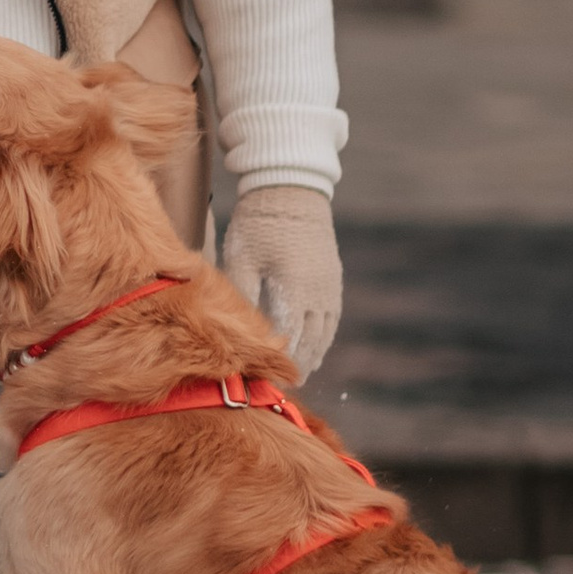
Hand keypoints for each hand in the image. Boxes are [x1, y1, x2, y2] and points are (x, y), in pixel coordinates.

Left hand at [221, 184, 341, 381]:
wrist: (290, 188)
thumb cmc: (258, 222)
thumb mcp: (241, 257)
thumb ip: (242, 295)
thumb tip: (239, 330)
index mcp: (294, 287)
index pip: (290, 336)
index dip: (282, 360)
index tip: (272, 379)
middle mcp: (318, 291)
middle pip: (312, 339)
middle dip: (301, 363)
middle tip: (288, 384)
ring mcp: (330, 284)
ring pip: (325, 330)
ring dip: (315, 351)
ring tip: (303, 370)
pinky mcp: (333, 276)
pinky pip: (331, 315)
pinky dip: (323, 333)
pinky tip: (314, 342)